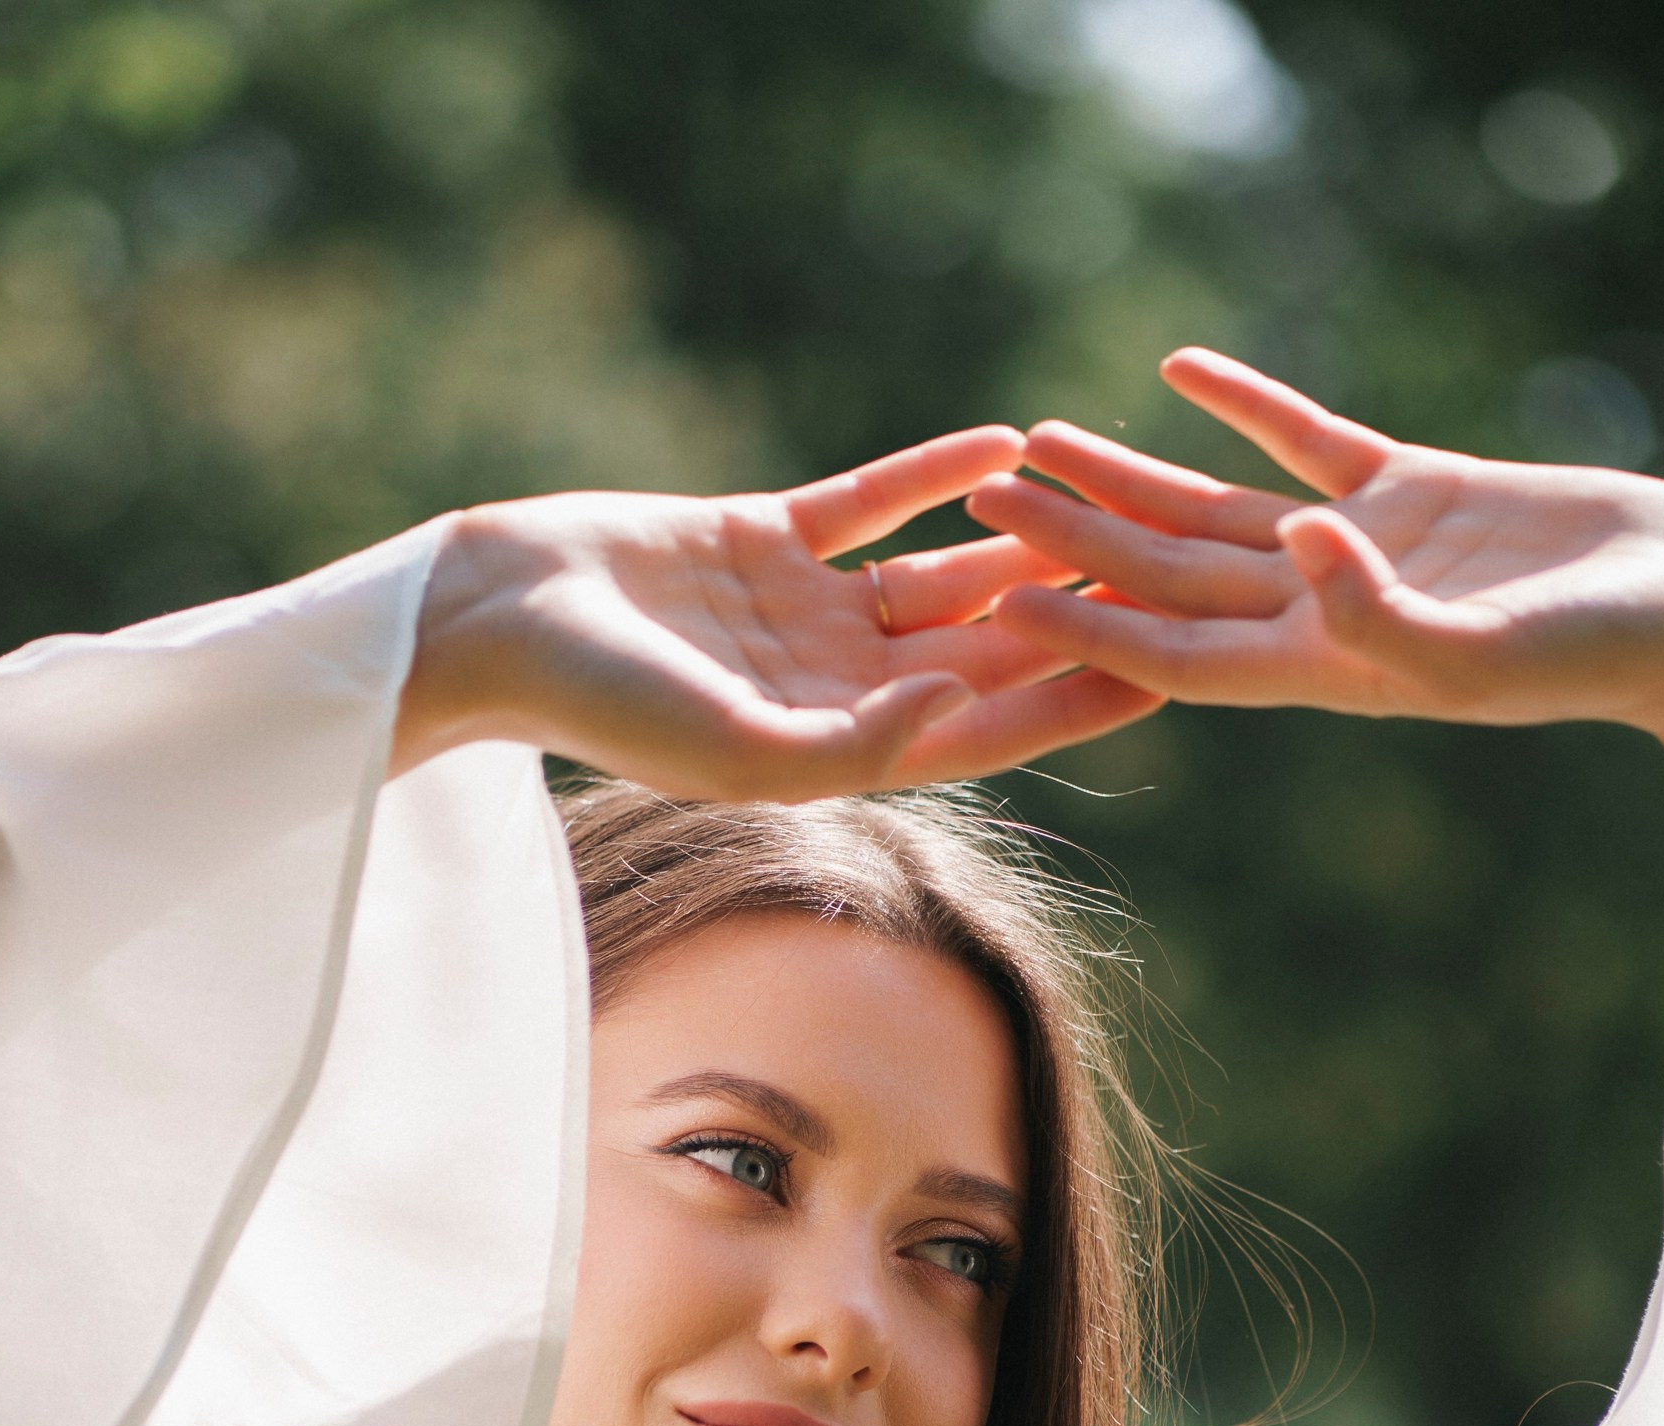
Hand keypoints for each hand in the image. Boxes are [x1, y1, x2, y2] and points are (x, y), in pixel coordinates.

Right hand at [394, 431, 1159, 800]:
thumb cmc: (604, 706)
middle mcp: (828, 686)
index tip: (1165, 671)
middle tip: (1166, 578)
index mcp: (834, 749)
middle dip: (1066, 619)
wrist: (497, 620)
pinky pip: (867, 504)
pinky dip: (930, 475)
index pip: (981, 728)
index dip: (1073, 700)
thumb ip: (852, 745)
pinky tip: (1005, 439)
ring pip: (937, 577)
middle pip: (976, 650)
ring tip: (1106, 504)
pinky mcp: (762, 537)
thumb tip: (961, 712)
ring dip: (1016, 545)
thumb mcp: (736, 746)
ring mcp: (798, 612)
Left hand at [967, 348, 1663, 739]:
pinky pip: (1304, 440)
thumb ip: (1383, 615)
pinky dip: (1244, 406)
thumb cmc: (1593, 656)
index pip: (1173, 655)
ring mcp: (1359, 550)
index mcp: (1324, 671)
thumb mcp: (1483, 652)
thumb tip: (1300, 548)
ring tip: (1041, 440)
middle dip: (1074, 543)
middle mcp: (1322, 615)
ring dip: (1129, 480)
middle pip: (1168, 577)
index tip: (1000, 606)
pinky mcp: (1407, 492)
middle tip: (982, 499)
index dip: (1085, 631)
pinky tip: (1179, 370)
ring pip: (1214, 510)